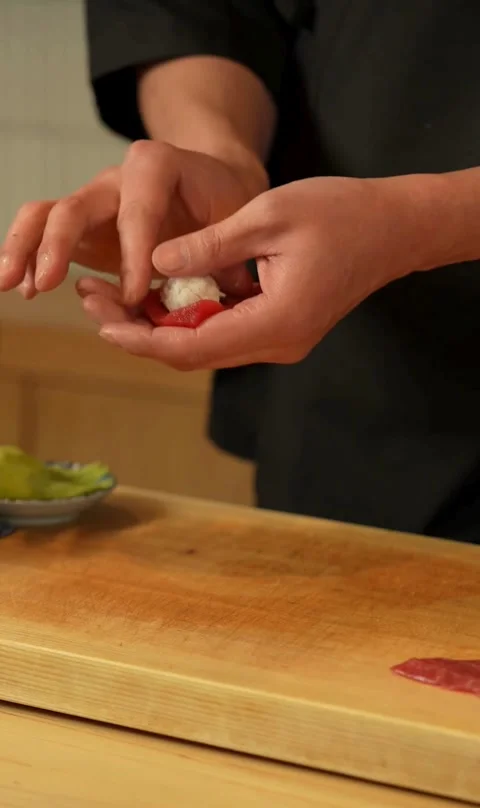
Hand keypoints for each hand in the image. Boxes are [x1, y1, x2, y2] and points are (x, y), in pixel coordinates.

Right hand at [0, 140, 266, 304]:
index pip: (138, 209)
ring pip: (46, 214)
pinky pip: (45, 235)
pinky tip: (23, 290)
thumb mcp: (239, 223)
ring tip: (15, 286)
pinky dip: (31, 260)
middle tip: (47, 284)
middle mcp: (117, 180)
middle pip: (76, 205)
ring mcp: (95, 203)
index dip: (134, 254)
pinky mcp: (84, 228)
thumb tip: (206, 299)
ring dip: (26, 250)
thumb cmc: (229, 205)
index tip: (137, 296)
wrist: (217, 187)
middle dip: (57, 245)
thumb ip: (221, 255)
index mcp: (158, 166)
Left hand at [82, 176, 415, 369]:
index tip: (99, 315)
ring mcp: (279, 342)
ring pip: (203, 347)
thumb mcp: (268, 215)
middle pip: (190, 354)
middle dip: (137, 331)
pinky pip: (222, 334)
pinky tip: (158, 295)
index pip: (190, 347)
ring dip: (158, 327)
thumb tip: (154, 260)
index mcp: (274, 322)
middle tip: (93, 298)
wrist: (393, 229)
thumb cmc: (340, 212)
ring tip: (113, 295)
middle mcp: (276, 345)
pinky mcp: (280, 331)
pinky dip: (186, 319)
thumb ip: (209, 244)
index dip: (138, 336)